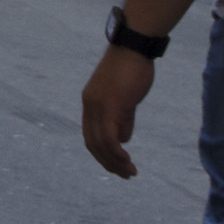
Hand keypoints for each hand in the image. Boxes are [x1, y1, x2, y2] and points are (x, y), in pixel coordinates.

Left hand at [80, 44, 154, 176]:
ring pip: (100, 143)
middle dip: (108, 162)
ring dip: (114, 161)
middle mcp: (89, 105)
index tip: (117, 165)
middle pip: (92, 142)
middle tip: (124, 174)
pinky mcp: (110, 105)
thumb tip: (123, 140)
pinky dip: (116, 152)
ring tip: (129, 172)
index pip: (90, 135)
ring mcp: (97, 105)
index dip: (102, 153)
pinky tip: (126, 160)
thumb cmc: (132, 69)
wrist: (133, 48)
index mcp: (90, 103)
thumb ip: (123, 119)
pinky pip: (108, 136)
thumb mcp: (126, 98)